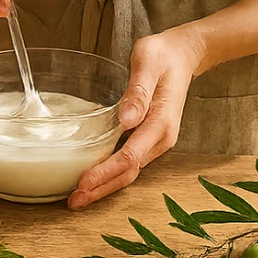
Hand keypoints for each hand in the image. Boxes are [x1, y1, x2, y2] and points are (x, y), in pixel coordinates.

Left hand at [67, 26, 204, 208]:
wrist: (183, 55)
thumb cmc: (163, 55)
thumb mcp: (147, 63)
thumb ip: (138, 91)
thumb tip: (127, 119)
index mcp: (161, 122)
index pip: (129, 156)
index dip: (105, 172)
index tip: (83, 182)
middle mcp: (161, 137)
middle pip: (129, 172)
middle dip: (101, 189)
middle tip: (74, 202)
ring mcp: (157, 140)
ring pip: (130, 171)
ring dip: (105, 185)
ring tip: (80, 196)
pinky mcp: (150, 138)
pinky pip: (130, 161)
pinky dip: (112, 173)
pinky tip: (95, 177)